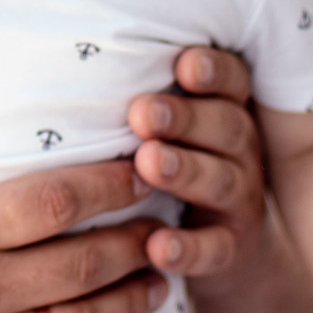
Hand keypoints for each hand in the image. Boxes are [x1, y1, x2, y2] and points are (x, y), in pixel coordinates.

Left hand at [127, 47, 268, 287]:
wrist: (218, 243)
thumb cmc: (173, 159)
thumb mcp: (168, 125)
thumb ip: (145, 97)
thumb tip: (73, 63)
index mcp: (225, 110)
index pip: (232, 81)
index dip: (214, 71)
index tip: (185, 65)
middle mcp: (240, 150)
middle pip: (226, 126)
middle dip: (185, 118)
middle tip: (142, 113)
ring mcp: (238, 198)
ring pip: (220, 180)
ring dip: (184, 170)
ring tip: (147, 163)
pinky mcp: (229, 247)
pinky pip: (214, 248)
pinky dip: (187, 249)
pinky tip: (157, 245)